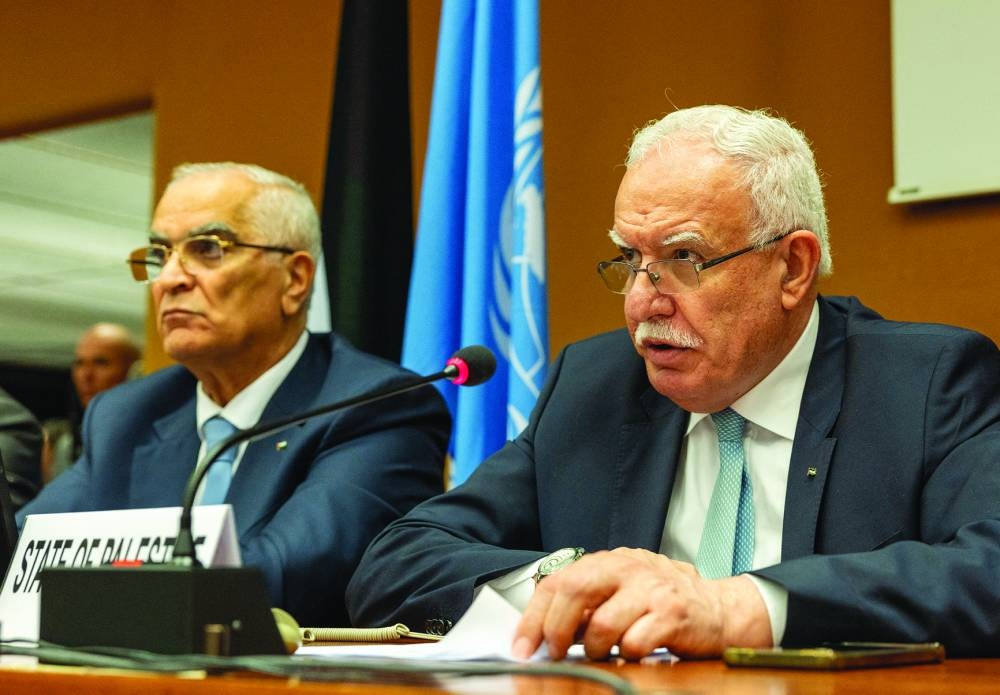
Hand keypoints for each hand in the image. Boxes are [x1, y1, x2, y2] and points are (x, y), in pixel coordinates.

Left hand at [511, 547, 770, 659]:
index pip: (558, 582)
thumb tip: (543, 632)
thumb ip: (586, 604)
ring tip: (603, 651)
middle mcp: (628, 568)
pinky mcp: (673, 613)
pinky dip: (626, 654)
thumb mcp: (620, 592)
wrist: (719, 609)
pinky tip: (633, 650)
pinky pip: (634, 642)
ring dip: (593, 647)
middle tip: (554, 652)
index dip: (534, 616)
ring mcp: (651, 589)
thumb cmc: (661, 602)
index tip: (522, 646)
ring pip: (602, 624)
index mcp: (608, 562)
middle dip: (555, 629)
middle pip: (574, 592)